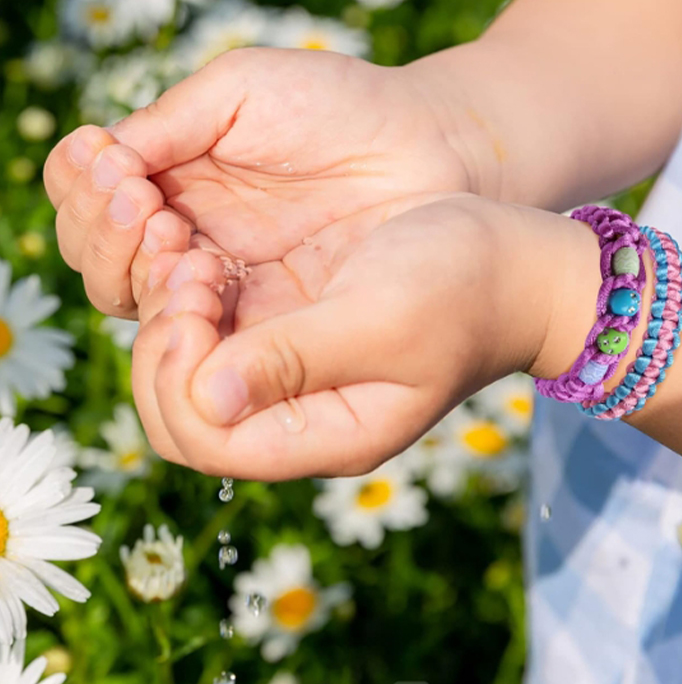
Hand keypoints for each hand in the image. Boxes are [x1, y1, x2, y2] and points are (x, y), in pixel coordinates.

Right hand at [43, 48, 482, 318]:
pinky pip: (199, 333)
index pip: (89, 199)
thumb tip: (95, 156)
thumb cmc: (341, 105)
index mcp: (175, 175)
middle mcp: (188, 233)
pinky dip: (177, 310)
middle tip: (144, 205)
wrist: (427, 151)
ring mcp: (225, 282)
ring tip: (172, 234)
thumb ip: (168, 122)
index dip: (83, 188)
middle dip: (104, 234)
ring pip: (136, 302)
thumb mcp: (244, 89)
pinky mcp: (266, 322)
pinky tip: (200, 273)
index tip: (116, 166)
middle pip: (99, 259)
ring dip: (132, 270)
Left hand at [130, 195, 570, 478]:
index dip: (174, 374)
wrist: (510, 262)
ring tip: (189, 249)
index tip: (194, 293)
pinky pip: (209, 332)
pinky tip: (203, 250)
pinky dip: (187, 293)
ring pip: (185, 372)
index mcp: (326, 432)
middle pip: (182, 416)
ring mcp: (291, 377)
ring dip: (167, 313)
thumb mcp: (383, 319)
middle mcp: (299, 416)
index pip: (206, 441)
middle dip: (162, 345)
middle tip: (186, 266)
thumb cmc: (463, 286)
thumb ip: (297, 360)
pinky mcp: (290, 334)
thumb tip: (205, 398)